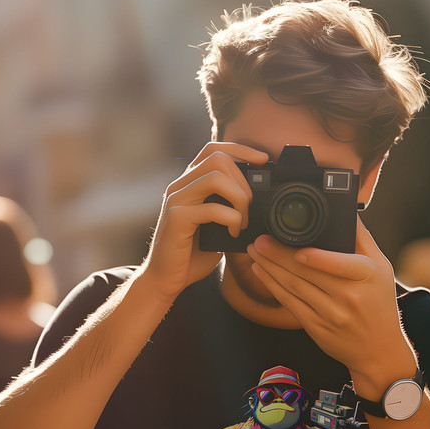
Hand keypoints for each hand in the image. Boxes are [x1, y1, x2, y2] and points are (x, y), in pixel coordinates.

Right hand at [140, 143, 268, 303]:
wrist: (165, 279)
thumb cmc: (192, 254)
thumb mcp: (215, 225)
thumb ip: (228, 207)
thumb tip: (260, 199)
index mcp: (189, 183)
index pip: (213, 149)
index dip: (240, 149)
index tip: (263, 159)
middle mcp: (180, 186)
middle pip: (218, 159)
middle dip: (244, 180)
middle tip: (251, 206)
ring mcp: (176, 200)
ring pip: (216, 178)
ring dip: (240, 198)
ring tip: (243, 221)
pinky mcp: (177, 218)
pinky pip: (213, 208)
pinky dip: (232, 220)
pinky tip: (234, 233)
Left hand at [247, 218, 416, 396]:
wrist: (379, 350)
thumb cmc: (380, 304)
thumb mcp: (381, 267)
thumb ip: (362, 238)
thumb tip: (347, 211)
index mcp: (365, 276)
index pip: (339, 264)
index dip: (317, 258)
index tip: (297, 249)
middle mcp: (348, 296)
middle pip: (308, 273)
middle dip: (278, 255)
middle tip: (260, 240)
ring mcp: (331, 314)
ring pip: (294, 287)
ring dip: (270, 268)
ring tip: (255, 252)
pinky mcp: (316, 327)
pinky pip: (290, 303)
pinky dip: (273, 286)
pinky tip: (261, 272)